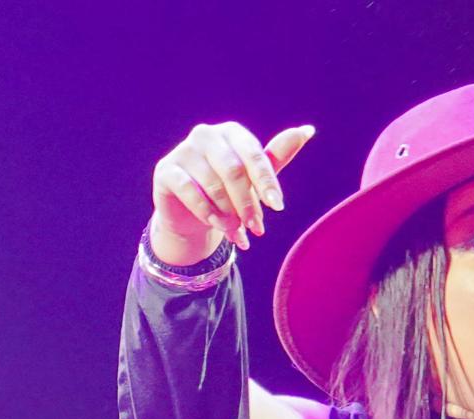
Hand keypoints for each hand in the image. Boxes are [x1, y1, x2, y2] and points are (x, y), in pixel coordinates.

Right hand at [149, 122, 315, 261]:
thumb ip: (276, 156)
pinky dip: (206, 212)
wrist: (190, 213)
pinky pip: (190, 192)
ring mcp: (183, 151)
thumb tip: (307, 130)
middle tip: (257, 228)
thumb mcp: (254, 177)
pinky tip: (215, 225)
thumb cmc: (227, 191)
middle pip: (233, 171)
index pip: (253, 155)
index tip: (277, 207)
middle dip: (247, 203)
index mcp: (231, 132)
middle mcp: (205, 134)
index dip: (267, 182)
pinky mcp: (166, 170)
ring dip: (228, 214)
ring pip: (213, 185)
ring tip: (237, 233)